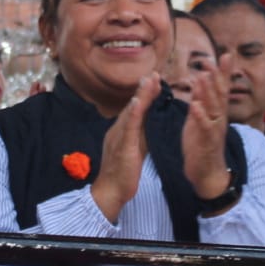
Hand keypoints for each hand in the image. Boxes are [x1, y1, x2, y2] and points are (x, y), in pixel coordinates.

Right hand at [90, 76, 156, 221]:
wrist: (110, 192)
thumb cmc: (122, 174)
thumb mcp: (135, 150)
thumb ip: (141, 135)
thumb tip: (149, 121)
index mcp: (121, 131)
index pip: (135, 110)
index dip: (144, 95)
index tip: (153, 80)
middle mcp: (118, 130)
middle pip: (133, 106)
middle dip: (144, 90)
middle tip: (154, 73)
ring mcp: (118, 137)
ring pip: (131, 112)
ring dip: (140, 95)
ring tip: (149, 80)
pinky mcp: (122, 146)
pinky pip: (128, 127)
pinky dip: (133, 113)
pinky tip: (138, 102)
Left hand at [181, 64, 232, 201]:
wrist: (206, 173)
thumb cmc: (202, 145)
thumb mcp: (199, 119)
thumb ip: (201, 101)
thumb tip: (201, 81)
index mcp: (216, 112)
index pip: (220, 88)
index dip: (222, 72)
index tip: (224, 55)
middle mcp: (219, 118)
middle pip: (219, 95)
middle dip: (217, 76)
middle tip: (213, 59)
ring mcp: (214, 129)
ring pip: (214, 108)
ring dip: (209, 92)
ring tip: (204, 76)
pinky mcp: (207, 142)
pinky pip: (205, 127)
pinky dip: (201, 116)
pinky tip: (195, 105)